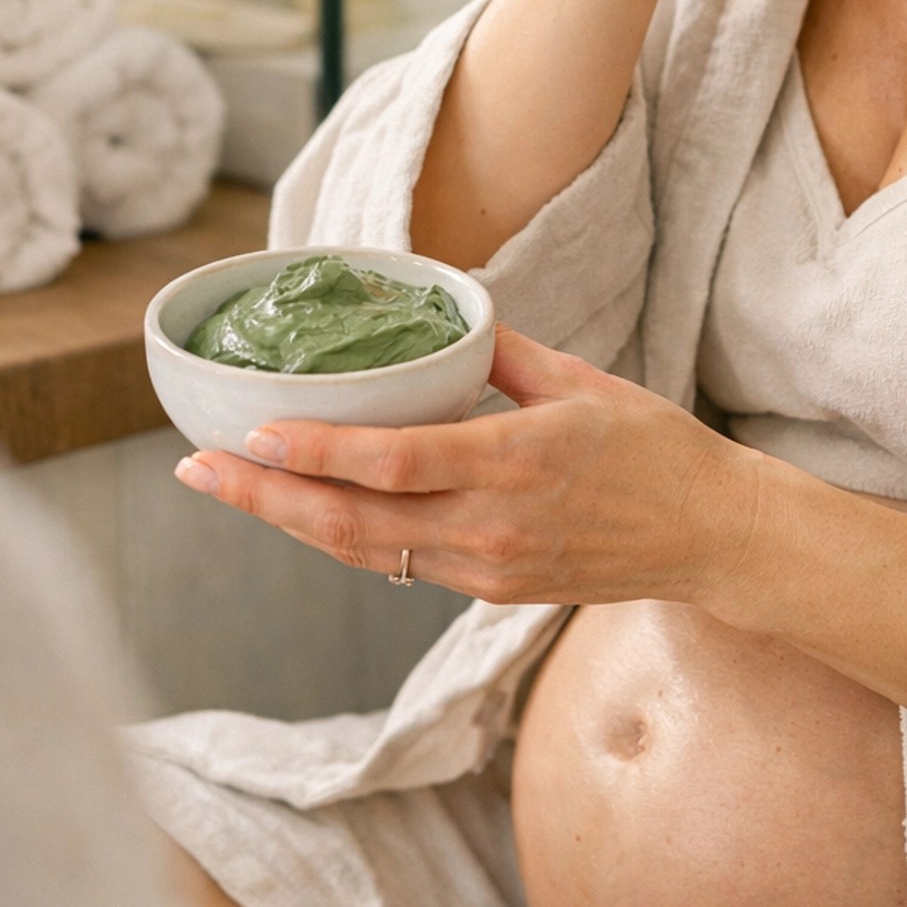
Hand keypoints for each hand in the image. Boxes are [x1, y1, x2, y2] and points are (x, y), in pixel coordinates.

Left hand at [173, 326, 760, 606]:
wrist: (709, 535)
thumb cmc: (653, 446)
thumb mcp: (580, 379)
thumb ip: (502, 354)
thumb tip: (444, 315)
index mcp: (513, 462)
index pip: (394, 462)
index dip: (317, 451)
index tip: (256, 431)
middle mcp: (489, 527)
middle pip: (353, 523)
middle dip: (264, 498)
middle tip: (197, 468)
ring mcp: (486, 568)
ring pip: (364, 552)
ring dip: (289, 521)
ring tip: (228, 486)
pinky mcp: (490, 591)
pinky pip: (401, 564)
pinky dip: (344, 536)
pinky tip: (304, 508)